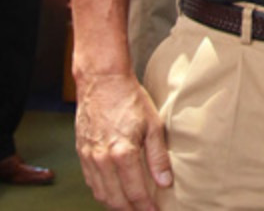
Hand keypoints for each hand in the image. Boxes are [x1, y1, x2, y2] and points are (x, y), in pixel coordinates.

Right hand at [75, 72, 171, 209]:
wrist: (102, 82)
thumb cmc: (131, 100)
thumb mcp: (153, 125)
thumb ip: (158, 156)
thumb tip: (165, 182)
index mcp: (122, 153)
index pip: (135, 191)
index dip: (145, 206)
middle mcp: (102, 160)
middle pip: (115, 198)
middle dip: (130, 210)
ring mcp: (89, 157)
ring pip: (101, 193)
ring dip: (115, 204)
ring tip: (131, 207)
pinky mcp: (81, 153)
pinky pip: (91, 182)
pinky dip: (102, 192)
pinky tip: (113, 193)